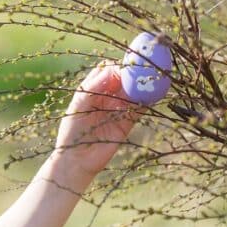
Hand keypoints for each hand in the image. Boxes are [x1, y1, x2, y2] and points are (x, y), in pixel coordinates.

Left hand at [54, 60, 141, 177]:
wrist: (77, 160)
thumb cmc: (72, 131)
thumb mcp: (78, 106)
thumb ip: (92, 88)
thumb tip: (111, 69)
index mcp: (92, 90)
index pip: (108, 72)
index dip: (117, 67)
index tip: (126, 66)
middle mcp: (106, 97)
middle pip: (123, 80)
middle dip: (134, 74)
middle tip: (144, 70)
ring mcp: (118, 109)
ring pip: (133, 93)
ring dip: (143, 86)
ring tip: (152, 80)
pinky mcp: (127, 123)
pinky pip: (139, 109)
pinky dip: (147, 101)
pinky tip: (154, 95)